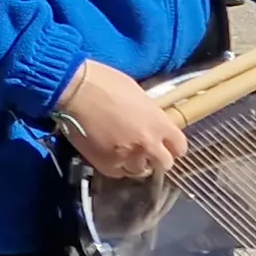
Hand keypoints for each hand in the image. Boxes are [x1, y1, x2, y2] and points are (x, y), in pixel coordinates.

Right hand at [55, 62, 184, 179]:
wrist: (75, 91)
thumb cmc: (105, 83)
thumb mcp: (138, 94)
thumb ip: (150, 114)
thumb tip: (151, 122)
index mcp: (159, 124)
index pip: (180, 147)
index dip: (173, 146)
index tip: (166, 144)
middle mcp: (148, 144)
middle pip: (164, 164)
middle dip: (157, 158)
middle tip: (146, 150)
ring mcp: (127, 157)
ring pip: (140, 170)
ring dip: (136, 163)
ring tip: (125, 153)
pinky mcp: (106, 164)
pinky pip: (119, 173)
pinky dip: (117, 167)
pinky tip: (111, 155)